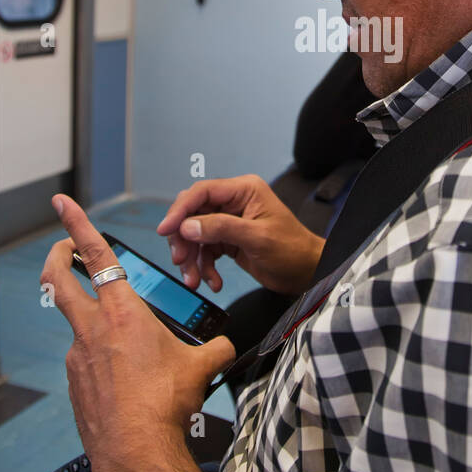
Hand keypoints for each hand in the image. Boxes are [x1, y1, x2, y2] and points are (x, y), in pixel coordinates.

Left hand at [42, 194, 235, 471]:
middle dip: (57, 258)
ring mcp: (78, 358)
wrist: (138, 453)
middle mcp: (92, 329)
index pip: (97, 254)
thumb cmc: (165, 404)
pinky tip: (124, 379)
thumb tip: (225, 346)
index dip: (76, 224)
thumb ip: (215, 348)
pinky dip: (100, 360)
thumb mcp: (201, 367)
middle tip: (63, 250)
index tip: (62, 202)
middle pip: (58, 281)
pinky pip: (85, 361)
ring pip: (77, 326)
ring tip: (126, 342)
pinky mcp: (76, 386)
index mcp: (123, 312)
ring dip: (92, 321)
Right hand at [157, 175, 324, 295]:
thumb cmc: (291, 251)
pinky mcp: (228, 240)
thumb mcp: (257, 238)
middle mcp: (234, 202)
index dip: (180, 210)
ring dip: (192, 259)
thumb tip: (187, 226)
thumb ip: (221, 229)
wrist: (306, 273)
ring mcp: (230, 221)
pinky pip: (206, 250)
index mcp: (243, 190)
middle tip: (181, 261)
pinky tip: (212, 282)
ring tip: (195, 280)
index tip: (165, 230)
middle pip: (193, 214)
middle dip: (184, 239)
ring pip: (196, 235)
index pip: (201, 192)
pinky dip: (204, 267)